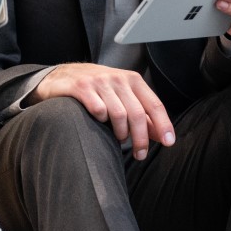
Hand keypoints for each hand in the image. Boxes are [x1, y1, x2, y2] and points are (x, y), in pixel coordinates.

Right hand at [27, 63, 173, 160]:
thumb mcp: (121, 96)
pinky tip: (99, 123)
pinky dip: (101, 121)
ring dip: (121, 133)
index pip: (154, 104)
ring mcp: (98, 82)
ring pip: (119, 114)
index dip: (163, 124)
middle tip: (140, 154)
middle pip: (137, 114)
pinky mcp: (81, 87)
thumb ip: (141, 113)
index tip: (169, 142)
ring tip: (119, 139)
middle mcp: (117, 78)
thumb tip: (162, 135)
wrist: (61, 76)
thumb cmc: (96, 89)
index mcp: (132, 79)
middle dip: (141, 139)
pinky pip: (98, 110)